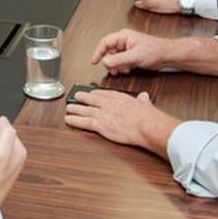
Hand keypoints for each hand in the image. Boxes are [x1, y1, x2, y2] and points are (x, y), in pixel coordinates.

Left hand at [65, 90, 180, 155]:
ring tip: (69, 108)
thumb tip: (144, 96)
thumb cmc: (148, 116)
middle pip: (92, 99)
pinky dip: (75, 121)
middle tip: (76, 96)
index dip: (97, 93)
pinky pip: (84, 122)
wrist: (146, 125)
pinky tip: (69, 120)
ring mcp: (103, 114)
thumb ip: (143, 100)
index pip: (105, 93)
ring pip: (86, 110)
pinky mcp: (101, 125)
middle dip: (83, 97)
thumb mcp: (145, 103)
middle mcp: (109, 104)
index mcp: (120, 98)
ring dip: (76, 108)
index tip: (93, 93)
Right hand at [90, 28, 170, 74]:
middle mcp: (124, 41)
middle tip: (113, 69)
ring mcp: (127, 48)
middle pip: (108, 51)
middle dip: (110, 62)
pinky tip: (128, 69)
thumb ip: (119, 59)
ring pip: (114, 58)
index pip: (104, 42)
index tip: (94, 61)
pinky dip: (122, 67)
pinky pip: (120, 61)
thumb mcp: (135, 56)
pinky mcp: (130, 55)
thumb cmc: (156, 50)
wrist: (167, 55)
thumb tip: (105, 61)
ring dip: (117, 66)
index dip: (98, 52)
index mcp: (123, 36)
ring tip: (123, 69)